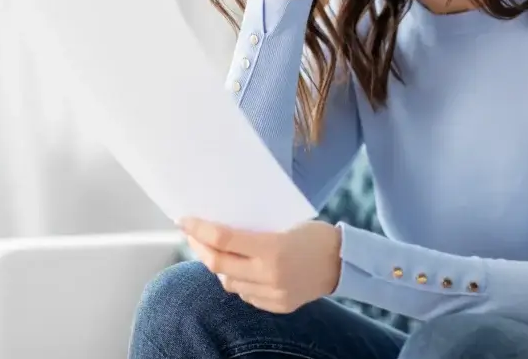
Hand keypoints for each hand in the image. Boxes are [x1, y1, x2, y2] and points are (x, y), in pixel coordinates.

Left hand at [179, 217, 342, 313]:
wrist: (343, 262)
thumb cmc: (313, 235)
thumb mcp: (283, 223)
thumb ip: (252, 231)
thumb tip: (218, 230)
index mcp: (272, 248)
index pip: (223, 240)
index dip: (199, 229)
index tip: (184, 220)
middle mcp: (270, 274)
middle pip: (218, 264)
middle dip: (199, 248)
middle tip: (191, 235)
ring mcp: (273, 294)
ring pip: (228, 282)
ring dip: (218, 267)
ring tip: (216, 252)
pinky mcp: (277, 306)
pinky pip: (245, 294)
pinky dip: (238, 280)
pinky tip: (240, 269)